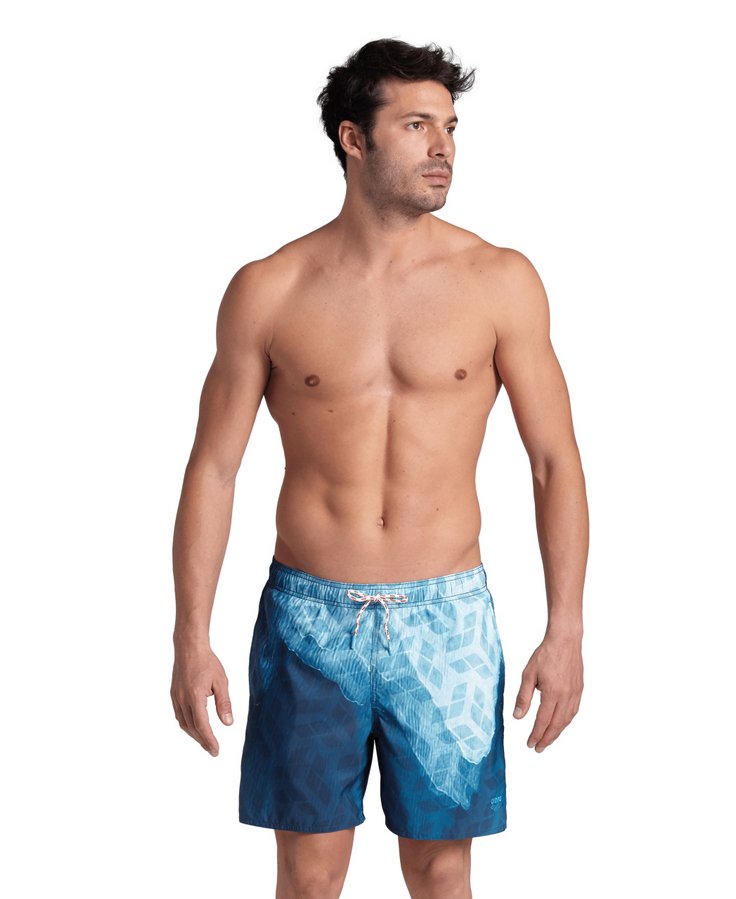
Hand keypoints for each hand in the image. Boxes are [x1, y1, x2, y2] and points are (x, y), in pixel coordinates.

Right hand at [170, 643, 232, 756]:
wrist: (189, 647)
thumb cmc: (207, 662)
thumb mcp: (221, 681)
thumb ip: (224, 703)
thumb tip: (228, 724)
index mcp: (195, 696)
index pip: (202, 725)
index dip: (209, 740)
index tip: (216, 751)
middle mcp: (182, 699)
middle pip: (192, 728)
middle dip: (203, 740)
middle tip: (213, 750)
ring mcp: (176, 697)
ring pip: (184, 723)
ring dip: (194, 734)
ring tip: (206, 741)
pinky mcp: (174, 695)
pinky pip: (179, 715)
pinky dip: (187, 724)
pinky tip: (195, 727)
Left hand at [512, 633, 582, 751]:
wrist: (565, 640)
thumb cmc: (545, 654)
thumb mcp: (528, 674)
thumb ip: (523, 697)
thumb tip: (517, 717)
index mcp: (552, 693)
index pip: (543, 721)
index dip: (536, 735)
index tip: (530, 744)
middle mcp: (566, 696)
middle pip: (556, 725)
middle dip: (547, 739)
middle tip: (538, 748)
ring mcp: (575, 694)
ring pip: (567, 720)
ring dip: (557, 732)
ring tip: (547, 739)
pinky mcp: (579, 689)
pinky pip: (573, 711)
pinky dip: (566, 721)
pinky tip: (560, 724)